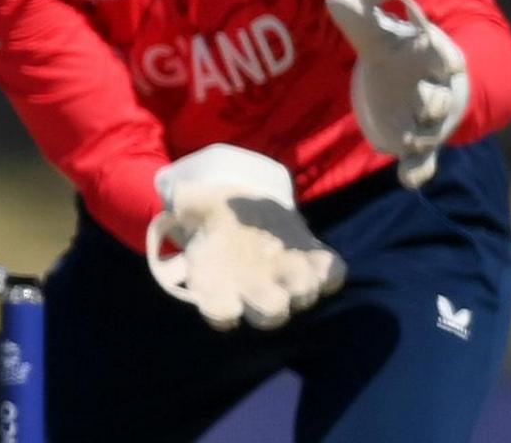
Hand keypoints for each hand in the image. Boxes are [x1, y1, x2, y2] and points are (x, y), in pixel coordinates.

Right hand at [145, 143, 344, 329]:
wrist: (244, 211)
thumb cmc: (213, 214)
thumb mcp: (194, 205)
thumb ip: (185, 202)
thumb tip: (179, 194)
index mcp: (221, 286)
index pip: (222, 315)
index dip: (223, 312)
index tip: (221, 298)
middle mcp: (257, 293)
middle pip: (271, 316)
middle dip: (271, 305)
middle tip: (263, 278)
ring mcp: (289, 282)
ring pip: (303, 297)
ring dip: (302, 284)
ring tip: (293, 262)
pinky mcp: (315, 263)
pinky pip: (331, 276)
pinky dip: (329, 269)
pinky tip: (318, 255)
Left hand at [325, 0, 469, 188]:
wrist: (419, 77)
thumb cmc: (400, 51)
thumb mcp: (378, 33)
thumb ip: (358, 19)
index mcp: (430, 54)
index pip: (441, 52)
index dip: (444, 55)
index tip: (450, 62)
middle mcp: (436, 87)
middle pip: (439, 96)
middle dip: (435, 101)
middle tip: (427, 102)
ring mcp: (430, 117)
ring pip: (432, 128)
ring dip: (424, 134)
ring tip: (411, 140)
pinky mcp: (421, 140)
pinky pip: (424, 160)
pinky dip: (418, 170)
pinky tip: (408, 180)